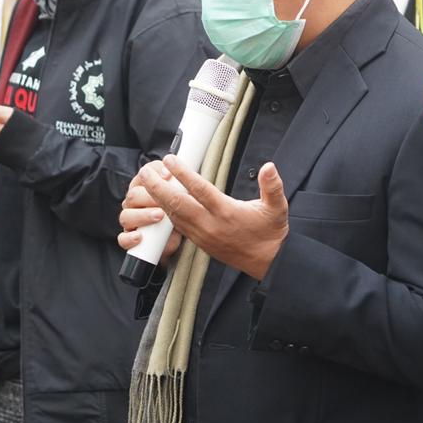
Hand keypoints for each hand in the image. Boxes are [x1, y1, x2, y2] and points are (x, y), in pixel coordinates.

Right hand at [115, 166, 183, 265]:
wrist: (183, 234)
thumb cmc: (181, 209)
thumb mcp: (182, 194)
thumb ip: (175, 181)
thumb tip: (169, 174)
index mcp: (144, 186)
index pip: (143, 175)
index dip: (153, 173)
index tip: (168, 175)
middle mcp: (134, 203)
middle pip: (133, 195)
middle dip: (149, 197)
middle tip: (165, 201)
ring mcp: (131, 221)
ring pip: (126, 216)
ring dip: (142, 215)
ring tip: (159, 216)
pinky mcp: (130, 239)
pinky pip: (123, 239)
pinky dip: (129, 238)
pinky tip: (139, 237)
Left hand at [135, 154, 288, 280]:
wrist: (268, 262)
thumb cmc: (271, 232)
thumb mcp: (277, 207)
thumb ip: (272, 186)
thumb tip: (269, 167)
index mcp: (227, 212)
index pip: (199, 190)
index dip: (183, 174)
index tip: (170, 160)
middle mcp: (211, 225)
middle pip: (178, 204)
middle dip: (158, 187)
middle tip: (145, 171)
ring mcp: (203, 235)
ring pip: (174, 216)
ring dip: (158, 199)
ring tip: (147, 184)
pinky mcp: (201, 242)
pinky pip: (179, 227)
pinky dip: (167, 213)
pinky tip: (160, 203)